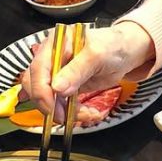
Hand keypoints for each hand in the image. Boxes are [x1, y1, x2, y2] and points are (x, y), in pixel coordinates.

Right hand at [21, 22, 154, 118]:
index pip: (38, 68)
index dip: (41, 90)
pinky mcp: (65, 87)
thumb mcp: (97, 55)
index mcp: (55, 43)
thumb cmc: (112, 46)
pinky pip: (62, 104)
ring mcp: (57, 73)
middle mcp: (51, 58)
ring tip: (88, 115)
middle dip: (51, 104)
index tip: (51, 108)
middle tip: (65, 117)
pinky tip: (90, 113)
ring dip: (65, 111)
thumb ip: (77, 70)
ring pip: (49, 98)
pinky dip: (73, 113)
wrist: (124, 53)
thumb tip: (57, 88)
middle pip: (37, 85)